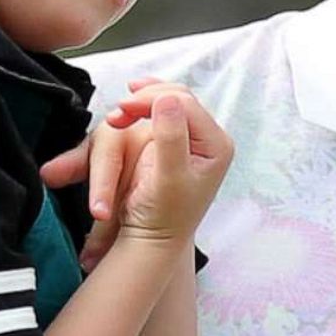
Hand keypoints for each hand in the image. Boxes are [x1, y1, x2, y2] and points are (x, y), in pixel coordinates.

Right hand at [117, 85, 230, 243]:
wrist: (155, 238)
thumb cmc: (164, 217)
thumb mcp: (168, 179)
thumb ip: (171, 139)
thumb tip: (167, 100)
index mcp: (215, 146)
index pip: (185, 104)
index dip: (152, 99)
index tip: (124, 106)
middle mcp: (207, 138)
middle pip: (178, 97)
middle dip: (145, 99)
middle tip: (119, 109)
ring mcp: (192, 138)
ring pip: (168, 101)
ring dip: (142, 101)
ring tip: (122, 108)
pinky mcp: (175, 140)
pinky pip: (160, 112)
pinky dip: (143, 106)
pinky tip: (131, 103)